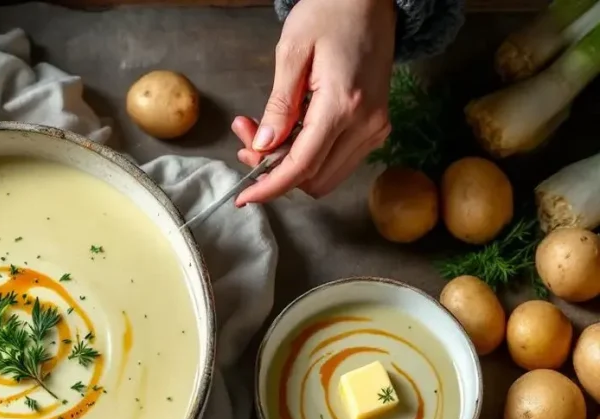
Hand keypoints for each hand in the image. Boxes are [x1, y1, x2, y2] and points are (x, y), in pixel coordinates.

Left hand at [232, 0, 395, 203]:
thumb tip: (262, 147)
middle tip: (245, 139)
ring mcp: (375, 128)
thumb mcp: (293, 52)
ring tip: (263, 132)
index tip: (243, 198)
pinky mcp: (376, 127)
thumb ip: (279, 105)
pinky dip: (309, 157)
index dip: (269, 187)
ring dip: (290, 166)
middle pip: (312, 178)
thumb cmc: (330, 13)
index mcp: (343, 104)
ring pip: (325, 175)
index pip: (301, 166)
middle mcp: (365, 124)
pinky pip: (337, 161)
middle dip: (274, 171)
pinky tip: (289, 131)